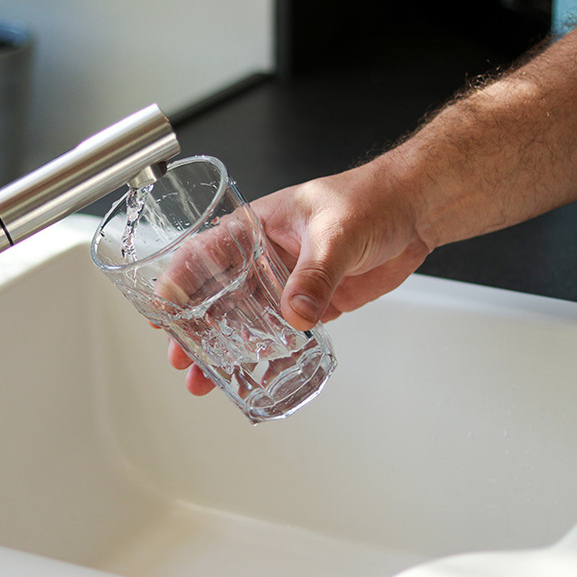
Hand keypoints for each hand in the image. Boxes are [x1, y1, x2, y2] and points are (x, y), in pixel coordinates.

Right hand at [169, 157, 432, 394]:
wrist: (415, 210)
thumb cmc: (371, 198)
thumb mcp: (336, 232)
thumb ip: (316, 274)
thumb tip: (297, 314)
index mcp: (255, 227)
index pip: (203, 253)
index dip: (177, 281)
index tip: (161, 310)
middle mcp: (262, 257)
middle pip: (215, 295)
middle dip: (192, 328)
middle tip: (179, 356)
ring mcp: (285, 282)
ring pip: (243, 320)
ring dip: (223, 348)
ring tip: (204, 378)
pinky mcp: (311, 302)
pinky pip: (281, 333)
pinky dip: (267, 355)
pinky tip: (254, 374)